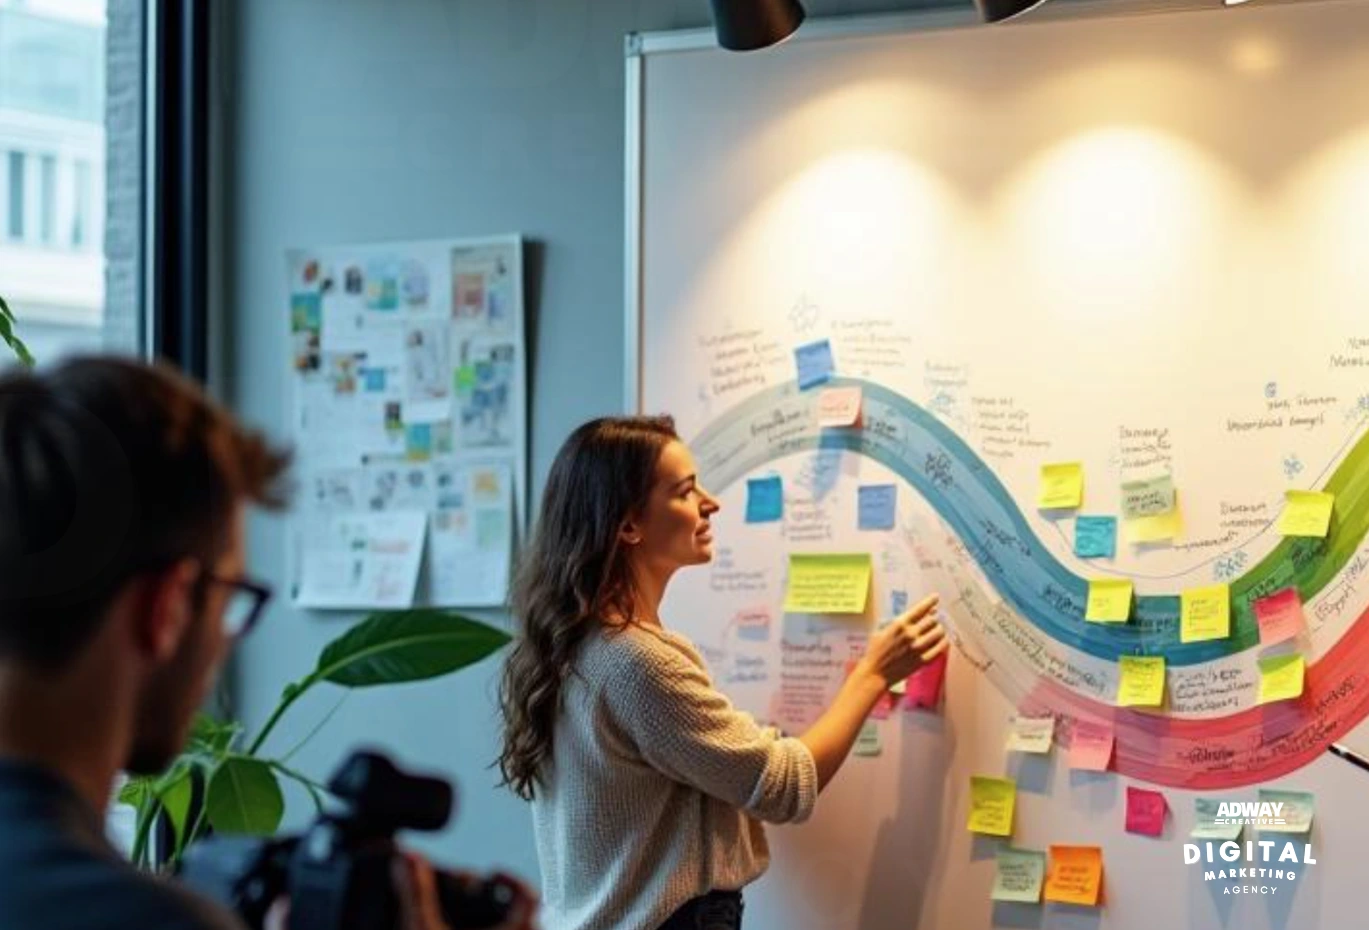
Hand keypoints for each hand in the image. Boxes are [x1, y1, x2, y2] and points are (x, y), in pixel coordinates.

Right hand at [394, 852, 539, 929]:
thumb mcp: (425, 929)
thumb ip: (417, 892)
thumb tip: (406, 857)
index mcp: (515, 929)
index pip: (530, 896)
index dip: (513, 880)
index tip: (493, 873)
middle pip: (531, 916)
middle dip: (507, 902)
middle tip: (484, 897)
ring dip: (506, 922)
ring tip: (480, 919)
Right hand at [858, 594, 947, 687]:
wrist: (875, 673)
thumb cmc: (875, 650)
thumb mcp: (881, 629)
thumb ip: (899, 620)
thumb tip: (918, 614)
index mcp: (899, 624)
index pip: (920, 608)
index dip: (930, 601)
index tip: (936, 597)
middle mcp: (911, 634)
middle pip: (932, 620)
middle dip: (933, 618)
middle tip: (933, 619)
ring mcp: (918, 648)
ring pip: (938, 632)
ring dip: (939, 629)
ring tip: (937, 630)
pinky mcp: (923, 660)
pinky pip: (940, 648)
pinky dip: (943, 642)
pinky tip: (942, 640)